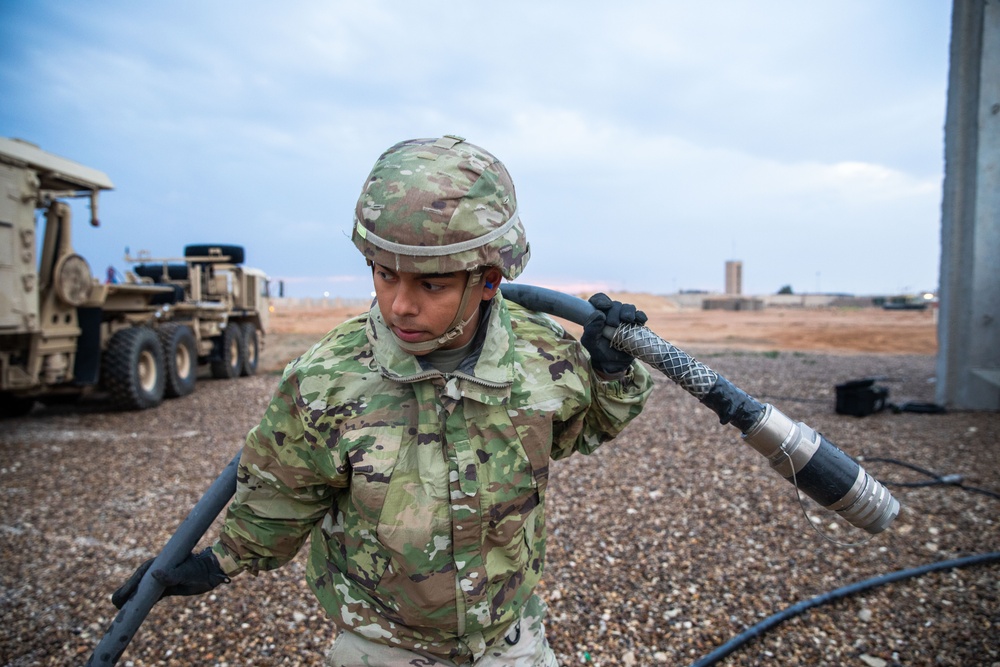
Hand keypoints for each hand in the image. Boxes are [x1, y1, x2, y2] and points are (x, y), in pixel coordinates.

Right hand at [111, 548, 229, 608]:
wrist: (212, 571)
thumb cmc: (201, 569)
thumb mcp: (187, 572)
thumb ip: (173, 574)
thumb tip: (154, 575)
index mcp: (160, 564)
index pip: (140, 575)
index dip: (129, 585)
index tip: (121, 595)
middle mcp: (158, 571)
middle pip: (138, 582)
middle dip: (126, 592)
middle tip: (116, 604)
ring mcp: (161, 579)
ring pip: (143, 590)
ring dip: (133, 598)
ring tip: (120, 609)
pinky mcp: (166, 587)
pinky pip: (151, 596)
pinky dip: (143, 602)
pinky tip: (135, 610)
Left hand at [581, 293, 646, 375]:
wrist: (613, 364)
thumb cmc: (598, 351)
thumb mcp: (590, 342)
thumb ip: (590, 329)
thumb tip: (599, 314)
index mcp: (598, 314)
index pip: (599, 299)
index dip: (602, 300)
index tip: (604, 306)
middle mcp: (611, 314)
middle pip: (615, 305)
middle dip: (615, 312)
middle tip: (614, 324)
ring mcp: (624, 319)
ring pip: (628, 308)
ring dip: (628, 312)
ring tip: (628, 320)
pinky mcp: (636, 325)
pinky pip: (640, 316)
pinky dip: (640, 316)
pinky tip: (640, 321)